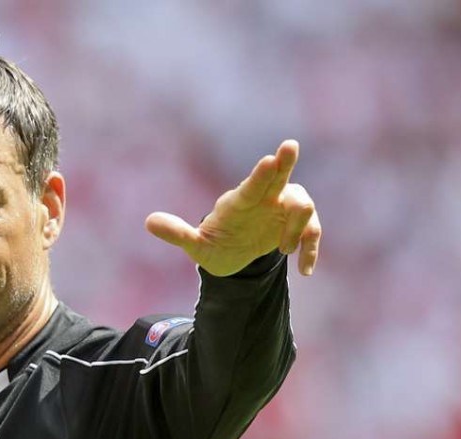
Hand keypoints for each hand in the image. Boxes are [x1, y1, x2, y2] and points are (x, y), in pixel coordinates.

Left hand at [145, 140, 320, 276]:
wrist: (232, 256)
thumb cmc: (213, 245)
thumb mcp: (196, 246)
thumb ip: (178, 234)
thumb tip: (148, 222)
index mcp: (239, 202)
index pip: (250, 185)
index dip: (260, 175)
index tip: (268, 159)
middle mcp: (264, 198)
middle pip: (279, 176)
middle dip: (285, 162)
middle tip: (289, 145)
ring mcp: (282, 209)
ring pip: (302, 205)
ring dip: (298, 227)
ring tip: (283, 250)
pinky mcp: (296, 225)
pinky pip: (312, 231)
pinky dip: (310, 249)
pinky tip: (305, 270)